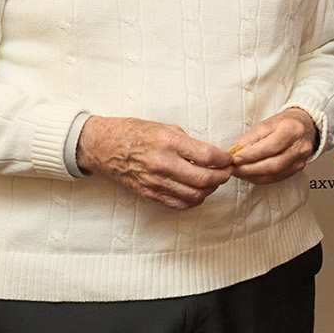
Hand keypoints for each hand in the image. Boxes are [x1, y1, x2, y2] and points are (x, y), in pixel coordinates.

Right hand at [76, 115, 232, 209]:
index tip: (228, 159)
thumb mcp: (166, 128)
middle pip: (205, 179)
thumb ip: (190, 143)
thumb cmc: (136, 133)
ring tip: (213, 181)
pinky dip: (194, 200)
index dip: (224, 159)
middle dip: (223, 176)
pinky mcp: (149, 193)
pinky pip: (179, 204)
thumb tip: (213, 155)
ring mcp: (156, 182)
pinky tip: (197, 192)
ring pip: (195, 195)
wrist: (105, 146)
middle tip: (227, 172)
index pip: (208, 156)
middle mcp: (163, 164)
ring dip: (210, 190)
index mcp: (170, 143)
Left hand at [229, 107, 316, 184]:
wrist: (304, 126)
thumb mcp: (266, 123)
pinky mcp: (298, 169)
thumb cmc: (284, 124)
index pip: (271, 146)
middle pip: (274, 164)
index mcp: (292, 130)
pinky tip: (250, 174)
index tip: (235, 158)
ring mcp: (300, 160)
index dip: (252, 155)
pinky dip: (260, 178)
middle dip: (250, 168)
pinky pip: (276, 178)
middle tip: (234, 168)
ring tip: (238, 171)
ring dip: (252, 175)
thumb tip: (236, 152)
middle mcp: (300, 147)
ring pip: (274, 174)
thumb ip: (250, 138)